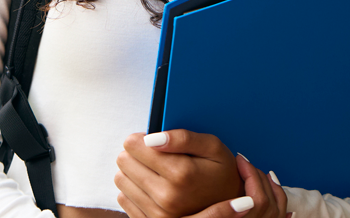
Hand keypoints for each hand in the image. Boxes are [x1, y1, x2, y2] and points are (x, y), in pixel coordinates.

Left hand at [115, 130, 243, 217]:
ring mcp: (157, 214)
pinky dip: (133, 188)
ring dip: (133, 171)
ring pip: (121, 179)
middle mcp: (167, 196)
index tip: (150, 140)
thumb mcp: (213, 147)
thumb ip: (184, 138)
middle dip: (135, 153)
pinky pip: (123, 198)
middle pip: (124, 161)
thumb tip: (152, 138)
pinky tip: (150, 185)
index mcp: (181, 173)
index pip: (135, 146)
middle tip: (152, 154)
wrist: (229, 210)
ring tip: (152, 170)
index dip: (140, 138)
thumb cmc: (220, 173)